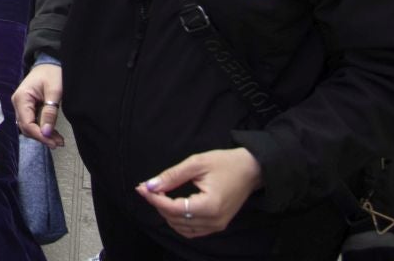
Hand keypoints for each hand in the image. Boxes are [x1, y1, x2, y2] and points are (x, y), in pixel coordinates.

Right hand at [12, 63, 63, 147]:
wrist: (49, 62)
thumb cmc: (52, 73)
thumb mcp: (54, 91)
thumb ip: (50, 112)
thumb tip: (46, 132)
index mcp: (21, 98)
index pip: (27, 123)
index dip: (39, 135)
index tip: (54, 142)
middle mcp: (18, 103)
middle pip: (26, 127)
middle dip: (42, 137)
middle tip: (59, 143)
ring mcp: (22, 106)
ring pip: (30, 127)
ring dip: (43, 135)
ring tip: (59, 141)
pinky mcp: (28, 108)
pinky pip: (33, 122)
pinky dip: (43, 129)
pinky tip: (54, 134)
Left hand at [137, 148, 263, 239]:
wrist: (251, 169)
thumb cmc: (225, 163)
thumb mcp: (196, 163)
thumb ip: (172, 176)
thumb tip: (149, 185)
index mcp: (209, 206)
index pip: (174, 209)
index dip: (155, 199)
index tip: (142, 188)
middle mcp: (214, 221)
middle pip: (175, 220)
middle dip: (158, 204)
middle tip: (147, 188)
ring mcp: (217, 225)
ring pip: (182, 228)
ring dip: (167, 214)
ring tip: (158, 196)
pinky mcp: (218, 225)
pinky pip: (193, 231)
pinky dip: (179, 222)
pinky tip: (173, 207)